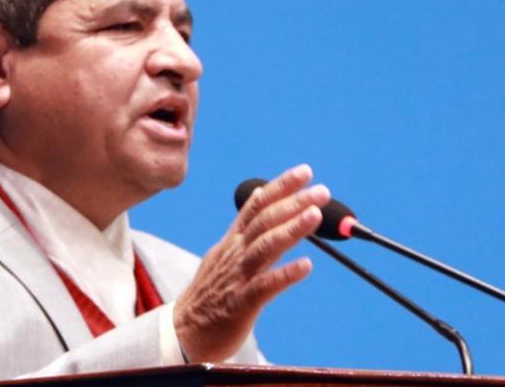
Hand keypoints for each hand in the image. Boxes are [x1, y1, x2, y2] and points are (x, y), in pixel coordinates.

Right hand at [173, 164, 329, 361]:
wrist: (182, 332)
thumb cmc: (210, 295)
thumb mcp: (224, 255)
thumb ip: (245, 231)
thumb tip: (262, 202)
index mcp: (232, 242)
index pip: (257, 206)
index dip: (280, 186)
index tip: (304, 172)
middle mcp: (234, 254)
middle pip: (265, 221)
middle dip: (294, 202)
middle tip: (322, 191)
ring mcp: (236, 278)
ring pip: (265, 247)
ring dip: (291, 229)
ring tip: (315, 215)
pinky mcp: (239, 305)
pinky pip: (264, 287)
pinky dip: (285, 274)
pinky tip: (306, 265)